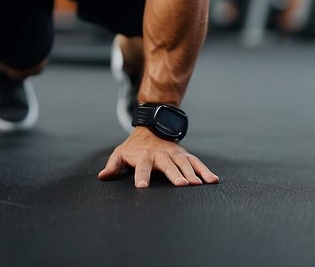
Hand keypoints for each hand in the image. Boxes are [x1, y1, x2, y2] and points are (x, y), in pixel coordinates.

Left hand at [97, 128, 218, 187]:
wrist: (151, 126)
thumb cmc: (134, 147)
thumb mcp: (120, 153)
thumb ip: (112, 166)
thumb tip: (102, 177)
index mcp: (143, 156)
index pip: (141, 168)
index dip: (141, 177)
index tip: (142, 187)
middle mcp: (160, 154)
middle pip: (168, 166)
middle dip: (174, 174)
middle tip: (181, 185)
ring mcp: (174, 154)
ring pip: (184, 163)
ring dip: (191, 174)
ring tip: (198, 184)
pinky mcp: (184, 154)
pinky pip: (196, 162)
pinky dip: (204, 170)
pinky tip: (212, 180)